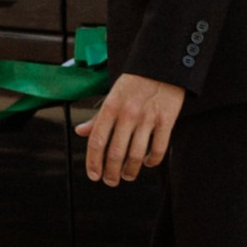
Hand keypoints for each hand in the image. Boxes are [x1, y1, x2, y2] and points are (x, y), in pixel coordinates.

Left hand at [84, 71, 183, 186]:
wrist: (162, 65)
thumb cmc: (135, 82)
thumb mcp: (112, 96)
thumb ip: (98, 117)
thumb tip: (80, 132)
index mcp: (110, 107)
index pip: (96, 141)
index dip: (93, 162)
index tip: (94, 175)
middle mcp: (127, 113)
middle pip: (115, 153)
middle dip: (111, 173)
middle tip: (111, 181)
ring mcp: (147, 118)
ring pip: (136, 155)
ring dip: (130, 171)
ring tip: (128, 175)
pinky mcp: (166, 120)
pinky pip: (158, 149)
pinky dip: (152, 161)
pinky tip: (148, 162)